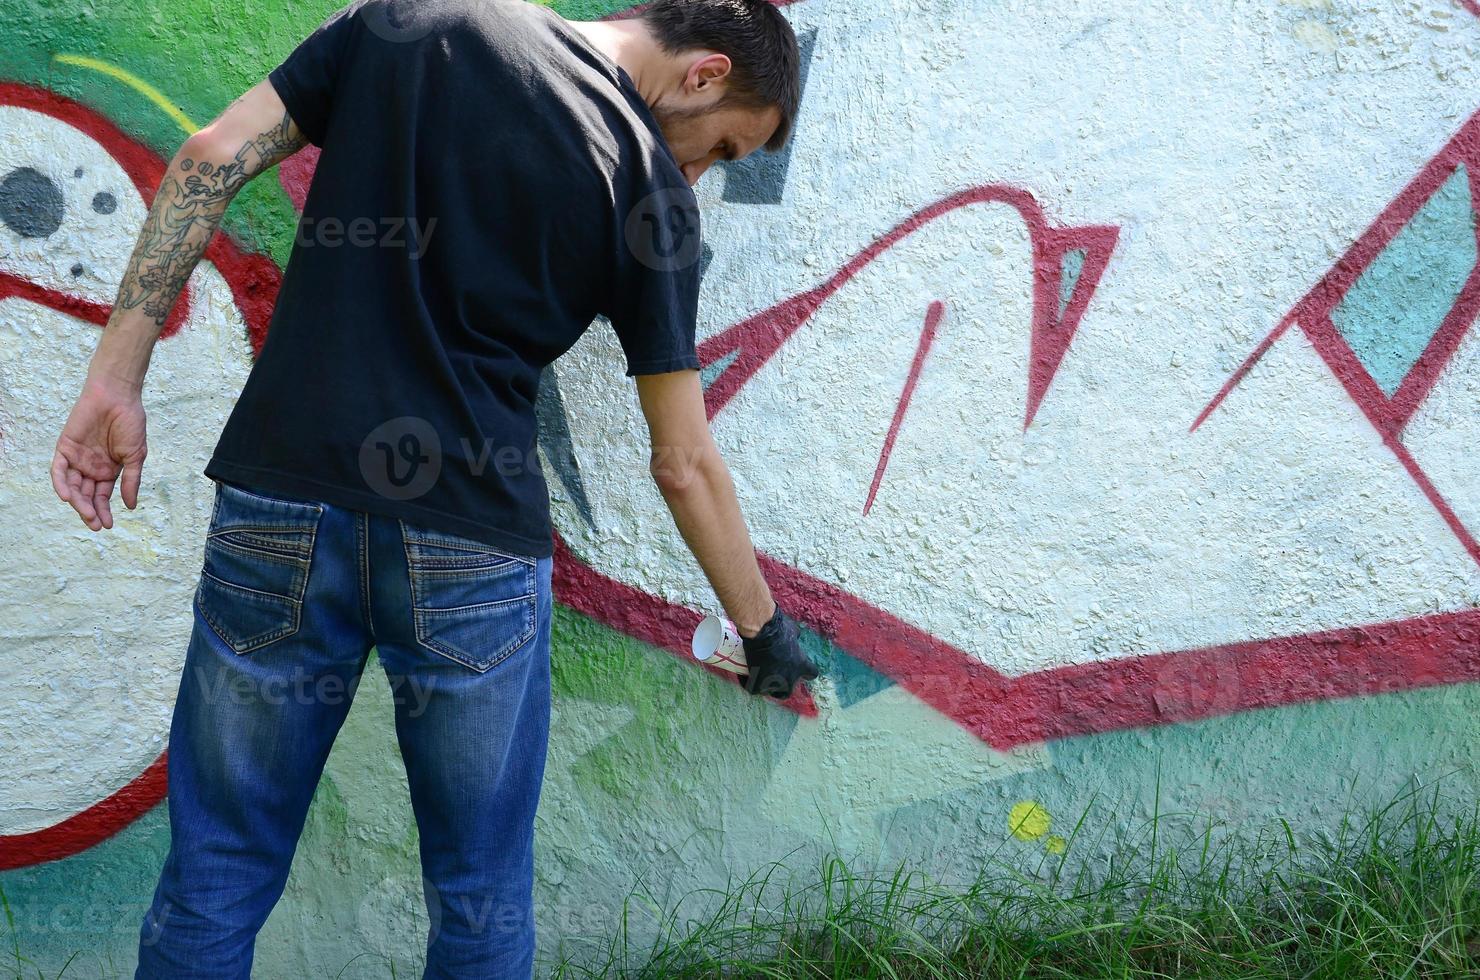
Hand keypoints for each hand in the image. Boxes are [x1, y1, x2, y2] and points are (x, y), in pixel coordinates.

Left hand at [50, 374, 147, 530]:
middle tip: (95, 523)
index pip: (102, 496)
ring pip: (73, 486)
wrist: (117, 397)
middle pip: (86, 495)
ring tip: (86, 513)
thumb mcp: (135, 456)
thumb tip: (131, 506)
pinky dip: (61, 483)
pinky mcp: (65, 448)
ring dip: (78, 501)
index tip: (108, 525)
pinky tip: (67, 496)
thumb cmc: (130, 423)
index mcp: (108, 470)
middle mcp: (91, 467)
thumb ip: (131, 480)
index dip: (103, 511)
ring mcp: (77, 458)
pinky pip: (59, 470)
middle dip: (89, 510)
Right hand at [739, 602, 820, 699]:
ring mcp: (773, 684)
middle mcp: (789, 679)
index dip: (804, 671)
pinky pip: (753, 689)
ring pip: (770, 691)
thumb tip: (795, 636)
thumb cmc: (779, 629)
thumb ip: (796, 637)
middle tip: (774, 674)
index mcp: (801, 666)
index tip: (797, 666)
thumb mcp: (794, 631)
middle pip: (788, 689)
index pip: (812, 674)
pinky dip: (747, 683)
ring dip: (766, 685)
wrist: (762, 633)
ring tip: (758, 675)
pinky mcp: (758, 684)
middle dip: (783, 684)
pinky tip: (744, 677)